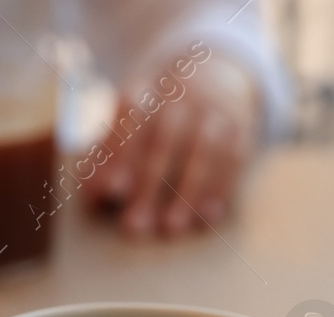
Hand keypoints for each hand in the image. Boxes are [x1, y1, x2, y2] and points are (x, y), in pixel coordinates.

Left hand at [84, 54, 259, 236]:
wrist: (213, 71)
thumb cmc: (156, 111)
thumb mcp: (129, 119)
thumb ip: (106, 155)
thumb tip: (92, 197)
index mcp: (147, 86)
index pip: (130, 111)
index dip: (120, 150)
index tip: (111, 189)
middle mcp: (183, 93)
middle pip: (164, 138)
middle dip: (148, 185)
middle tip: (133, 226)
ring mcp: (215, 109)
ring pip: (203, 150)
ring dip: (188, 192)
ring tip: (171, 228)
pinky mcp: (241, 127)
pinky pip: (234, 159)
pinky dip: (221, 189)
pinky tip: (206, 217)